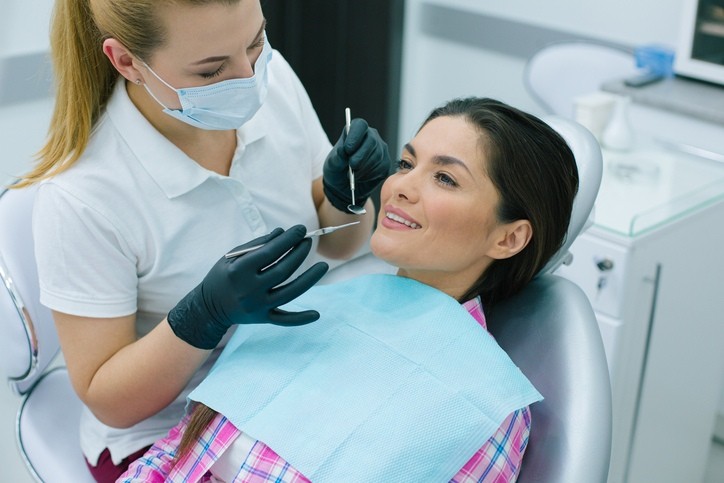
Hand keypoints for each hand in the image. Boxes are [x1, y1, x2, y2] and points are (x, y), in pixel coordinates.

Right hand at [167, 225, 328, 348]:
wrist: (208, 307)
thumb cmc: (222, 276)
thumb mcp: (233, 257)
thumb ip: (258, 245)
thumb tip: (283, 233)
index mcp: (239, 271)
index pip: (270, 252)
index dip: (288, 239)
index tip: (301, 229)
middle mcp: (249, 290)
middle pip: (282, 270)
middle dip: (298, 253)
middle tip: (308, 241)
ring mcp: (257, 306)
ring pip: (289, 293)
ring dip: (309, 279)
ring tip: (323, 266)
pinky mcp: (262, 319)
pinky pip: (285, 320)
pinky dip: (301, 319)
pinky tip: (316, 314)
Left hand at [323, 118, 391, 211]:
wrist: (342, 185)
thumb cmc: (337, 169)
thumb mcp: (332, 163)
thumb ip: (338, 156)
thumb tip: (343, 150)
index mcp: (355, 131)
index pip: (360, 125)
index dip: (355, 136)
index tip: (347, 149)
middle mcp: (371, 137)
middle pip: (371, 141)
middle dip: (361, 155)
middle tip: (352, 165)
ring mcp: (380, 150)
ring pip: (377, 156)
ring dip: (364, 168)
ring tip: (353, 175)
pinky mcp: (385, 163)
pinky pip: (381, 168)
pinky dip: (369, 175)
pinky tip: (360, 177)